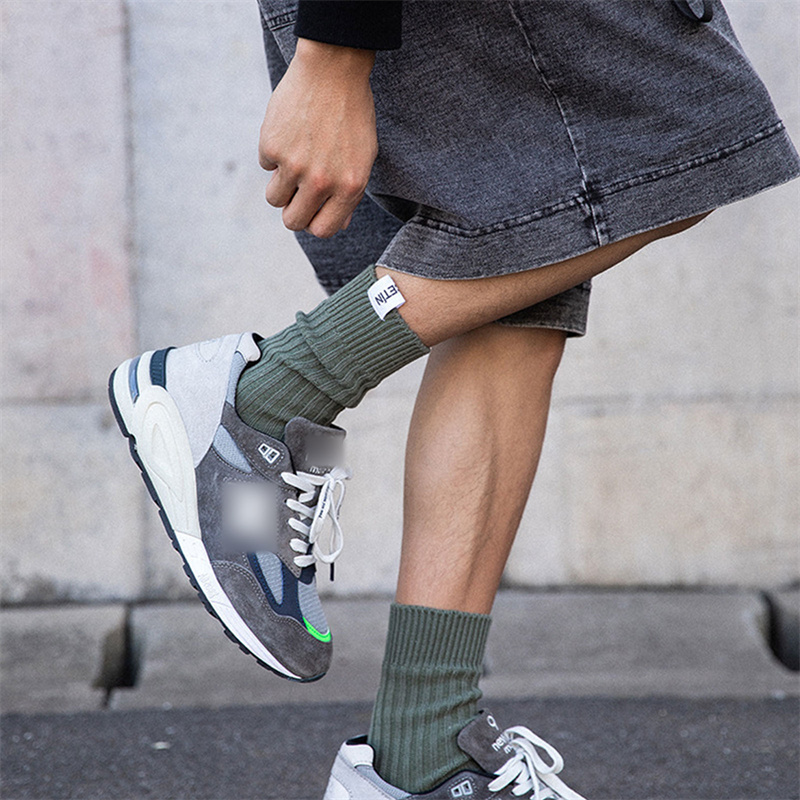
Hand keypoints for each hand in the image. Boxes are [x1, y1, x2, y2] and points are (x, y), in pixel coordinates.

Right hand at [259, 39, 377, 237]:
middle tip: (296, 193)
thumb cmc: (352, 114)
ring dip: (280, 184)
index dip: (314, 222)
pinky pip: (265, 165)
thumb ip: (349, 194)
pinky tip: (290, 131)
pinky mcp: (272, 146)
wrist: (333, 69)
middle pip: (293, 221)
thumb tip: (337, 225)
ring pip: (274, 198)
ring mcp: (295, 165)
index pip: (322, 230)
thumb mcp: (363, 157)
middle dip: (292, 211)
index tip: (312, 211)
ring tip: (293, 160)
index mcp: (349, 187)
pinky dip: (273, 152)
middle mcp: (322, 182)